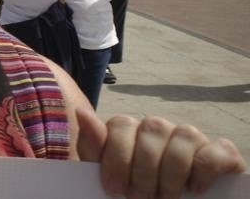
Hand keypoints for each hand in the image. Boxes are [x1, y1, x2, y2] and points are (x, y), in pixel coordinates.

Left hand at [77, 108, 245, 197]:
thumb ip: (94, 147)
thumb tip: (82, 112)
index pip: (121, 124)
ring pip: (184, 134)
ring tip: (165, 198)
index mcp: (130, 131)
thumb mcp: (105, 174)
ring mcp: (190, 138)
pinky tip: (194, 190)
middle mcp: (160, 129)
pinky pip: (216, 149)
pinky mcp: (221, 153)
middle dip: (143, 169)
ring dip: (171, 172)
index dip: (117, 157)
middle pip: (152, 129)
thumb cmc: (130, 192)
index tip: (114, 188)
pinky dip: (204, 169)